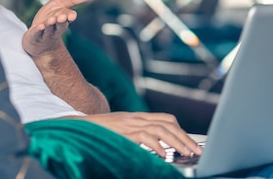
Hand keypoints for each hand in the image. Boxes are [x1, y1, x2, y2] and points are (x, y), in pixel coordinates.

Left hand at [22, 0, 91, 56]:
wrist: (37, 40)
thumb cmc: (50, 19)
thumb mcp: (61, 5)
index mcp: (63, 20)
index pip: (67, 18)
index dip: (69, 16)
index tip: (72, 15)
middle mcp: (55, 28)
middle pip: (59, 25)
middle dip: (61, 21)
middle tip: (62, 17)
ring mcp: (44, 34)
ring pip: (48, 30)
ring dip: (49, 25)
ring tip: (51, 20)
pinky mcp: (33, 36)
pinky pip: (36, 34)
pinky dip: (37, 31)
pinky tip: (39, 26)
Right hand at [83, 112, 202, 157]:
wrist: (77, 127)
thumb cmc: (98, 132)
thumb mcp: (120, 131)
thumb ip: (136, 135)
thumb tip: (155, 148)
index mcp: (136, 117)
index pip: (165, 118)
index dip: (180, 130)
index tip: (191, 144)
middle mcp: (135, 118)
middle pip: (167, 124)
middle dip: (184, 138)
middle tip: (195, 151)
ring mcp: (129, 124)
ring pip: (161, 129)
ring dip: (177, 142)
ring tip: (186, 153)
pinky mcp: (123, 132)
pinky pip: (145, 137)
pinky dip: (158, 146)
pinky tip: (164, 155)